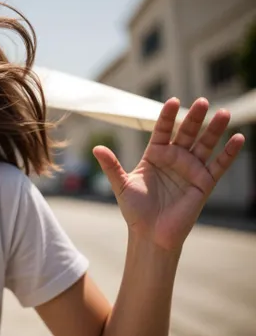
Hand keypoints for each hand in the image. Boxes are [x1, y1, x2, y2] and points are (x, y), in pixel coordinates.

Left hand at [93, 97, 244, 251]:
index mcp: (154, 155)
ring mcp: (190, 170)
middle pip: (186, 133)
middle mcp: (174, 159)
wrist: (150, 234)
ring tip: (224, 112)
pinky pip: (219, 165)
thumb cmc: (135, 210)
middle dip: (194, 117)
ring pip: (205, 144)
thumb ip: (111, 165)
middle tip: (202, 101)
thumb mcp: (121, 184)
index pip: (162, 130)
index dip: (167, 117)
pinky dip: (229, 153)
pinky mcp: (204, 183)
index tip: (172, 101)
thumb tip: (96, 148)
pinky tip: (239, 138)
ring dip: (215, 129)